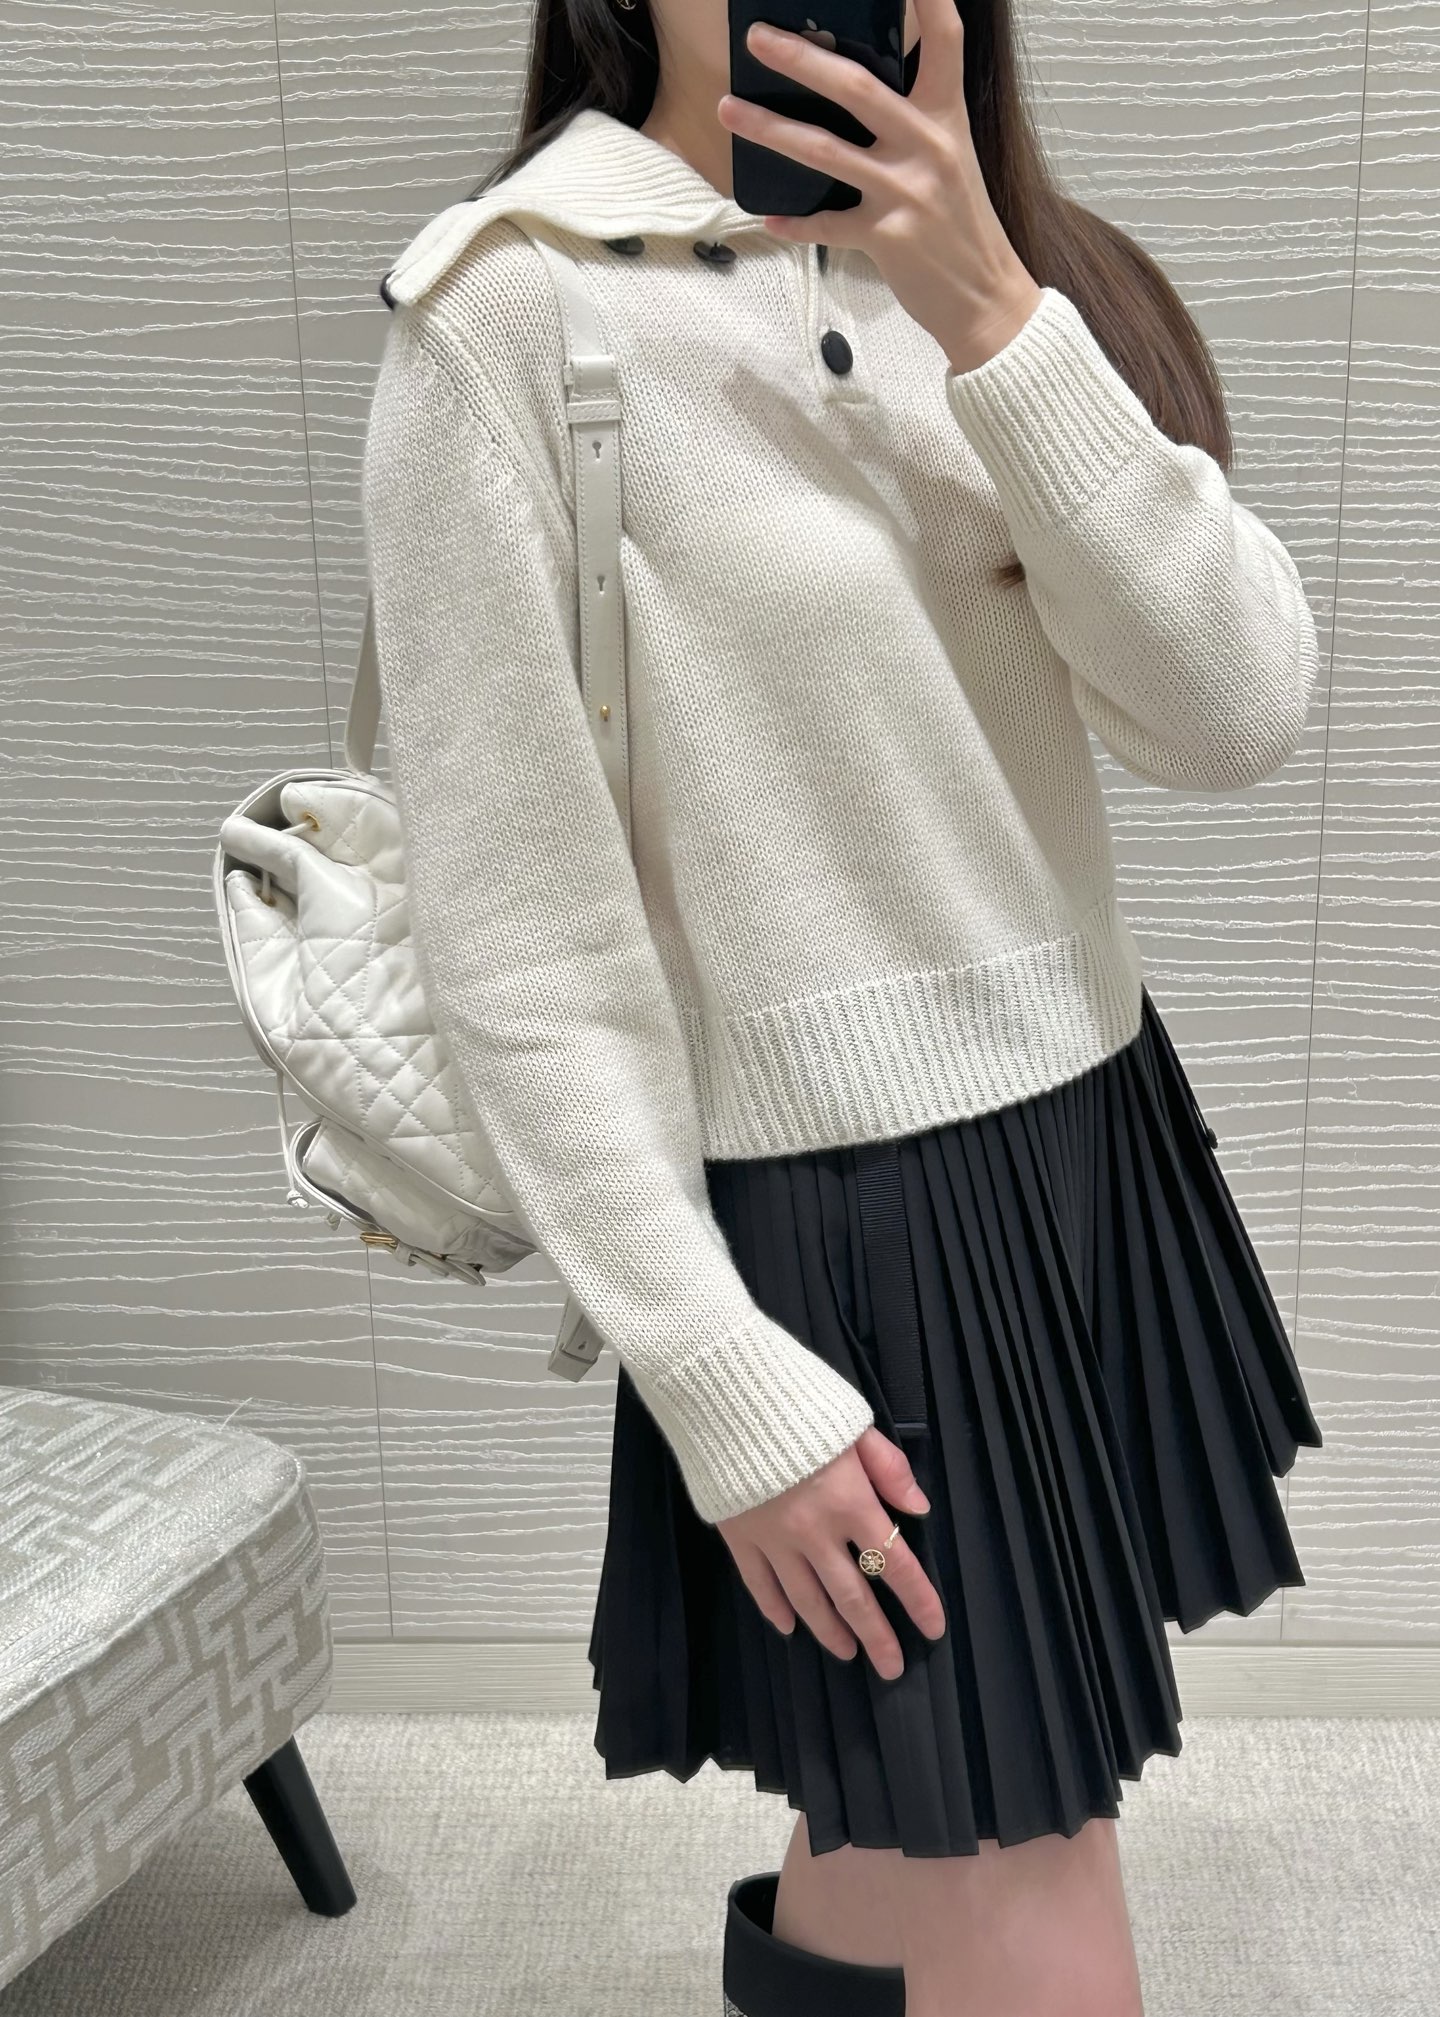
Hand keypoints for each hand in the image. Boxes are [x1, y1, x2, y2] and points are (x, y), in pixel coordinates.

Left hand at [716, 0, 1042, 374]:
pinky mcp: (887, 237)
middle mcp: (928, 146)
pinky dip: (795, 223)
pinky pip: (827, 225)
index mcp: (946, 117)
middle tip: (757, 39)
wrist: (986, 298)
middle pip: (857, 87)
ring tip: (729, 110)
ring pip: (825, 152)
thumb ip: (912, 120)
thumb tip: (852, 88)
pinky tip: (768, 217)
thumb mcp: (949, 157)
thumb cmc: (961, 225)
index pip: (944, 39)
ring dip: (771, 129)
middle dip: (801, 59)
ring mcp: (905, 192)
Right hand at [717, 1424, 946, 1680]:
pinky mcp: (738, 1536)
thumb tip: (917, 1509)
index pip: (895, 1564)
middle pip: (853, 1596)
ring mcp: (773, 1539)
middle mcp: (815, 1532)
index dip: (918, 1600)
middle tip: (891, 1667)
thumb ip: (890, 1469)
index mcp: (851, 1502)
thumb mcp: (856, 1425)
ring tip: (847, 1653)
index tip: (933, 1629)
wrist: (728, 1394)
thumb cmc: (800, 1404)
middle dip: (876, 1635)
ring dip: (831, 1631)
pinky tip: (790, 1627)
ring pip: (808, 1600)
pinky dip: (775, 1609)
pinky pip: (760, 1584)